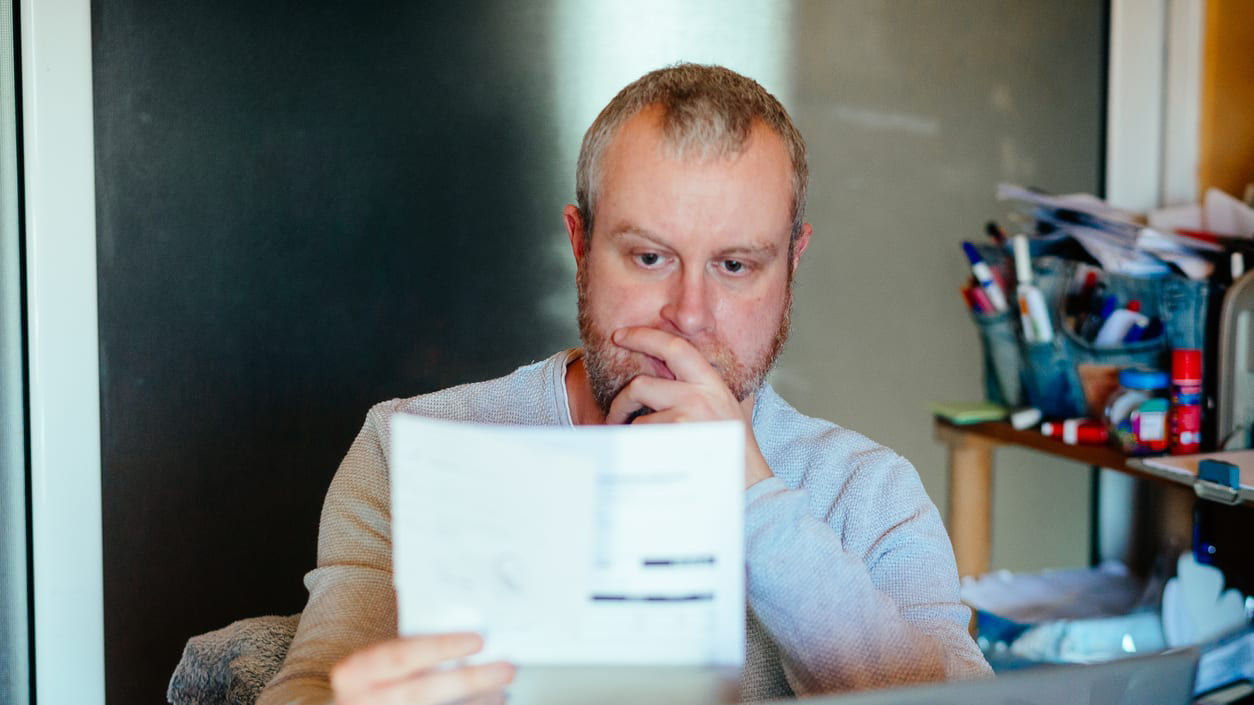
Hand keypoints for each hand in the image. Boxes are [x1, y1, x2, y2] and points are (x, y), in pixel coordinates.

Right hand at [330, 632, 514, 704]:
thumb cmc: (370, 682)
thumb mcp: (377, 663)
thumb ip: (409, 651)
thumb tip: (463, 636)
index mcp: (356, 671)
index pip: (403, 655)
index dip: (442, 646)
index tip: (478, 640)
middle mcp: (364, 699)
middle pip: (423, 690)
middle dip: (469, 680)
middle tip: (505, 669)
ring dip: (476, 703)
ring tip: (501, 691)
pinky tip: (488, 704)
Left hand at [604, 327, 773, 487]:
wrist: (751, 486)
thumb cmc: (737, 452)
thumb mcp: (732, 410)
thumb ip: (714, 390)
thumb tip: (698, 375)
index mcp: (712, 383)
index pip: (674, 347)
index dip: (643, 336)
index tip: (620, 335)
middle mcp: (700, 394)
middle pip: (640, 385)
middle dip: (620, 403)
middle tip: (614, 416)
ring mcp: (688, 415)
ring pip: (638, 418)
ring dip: (633, 435)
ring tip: (640, 449)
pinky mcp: (677, 436)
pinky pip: (642, 440)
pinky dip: (640, 451)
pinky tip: (653, 460)